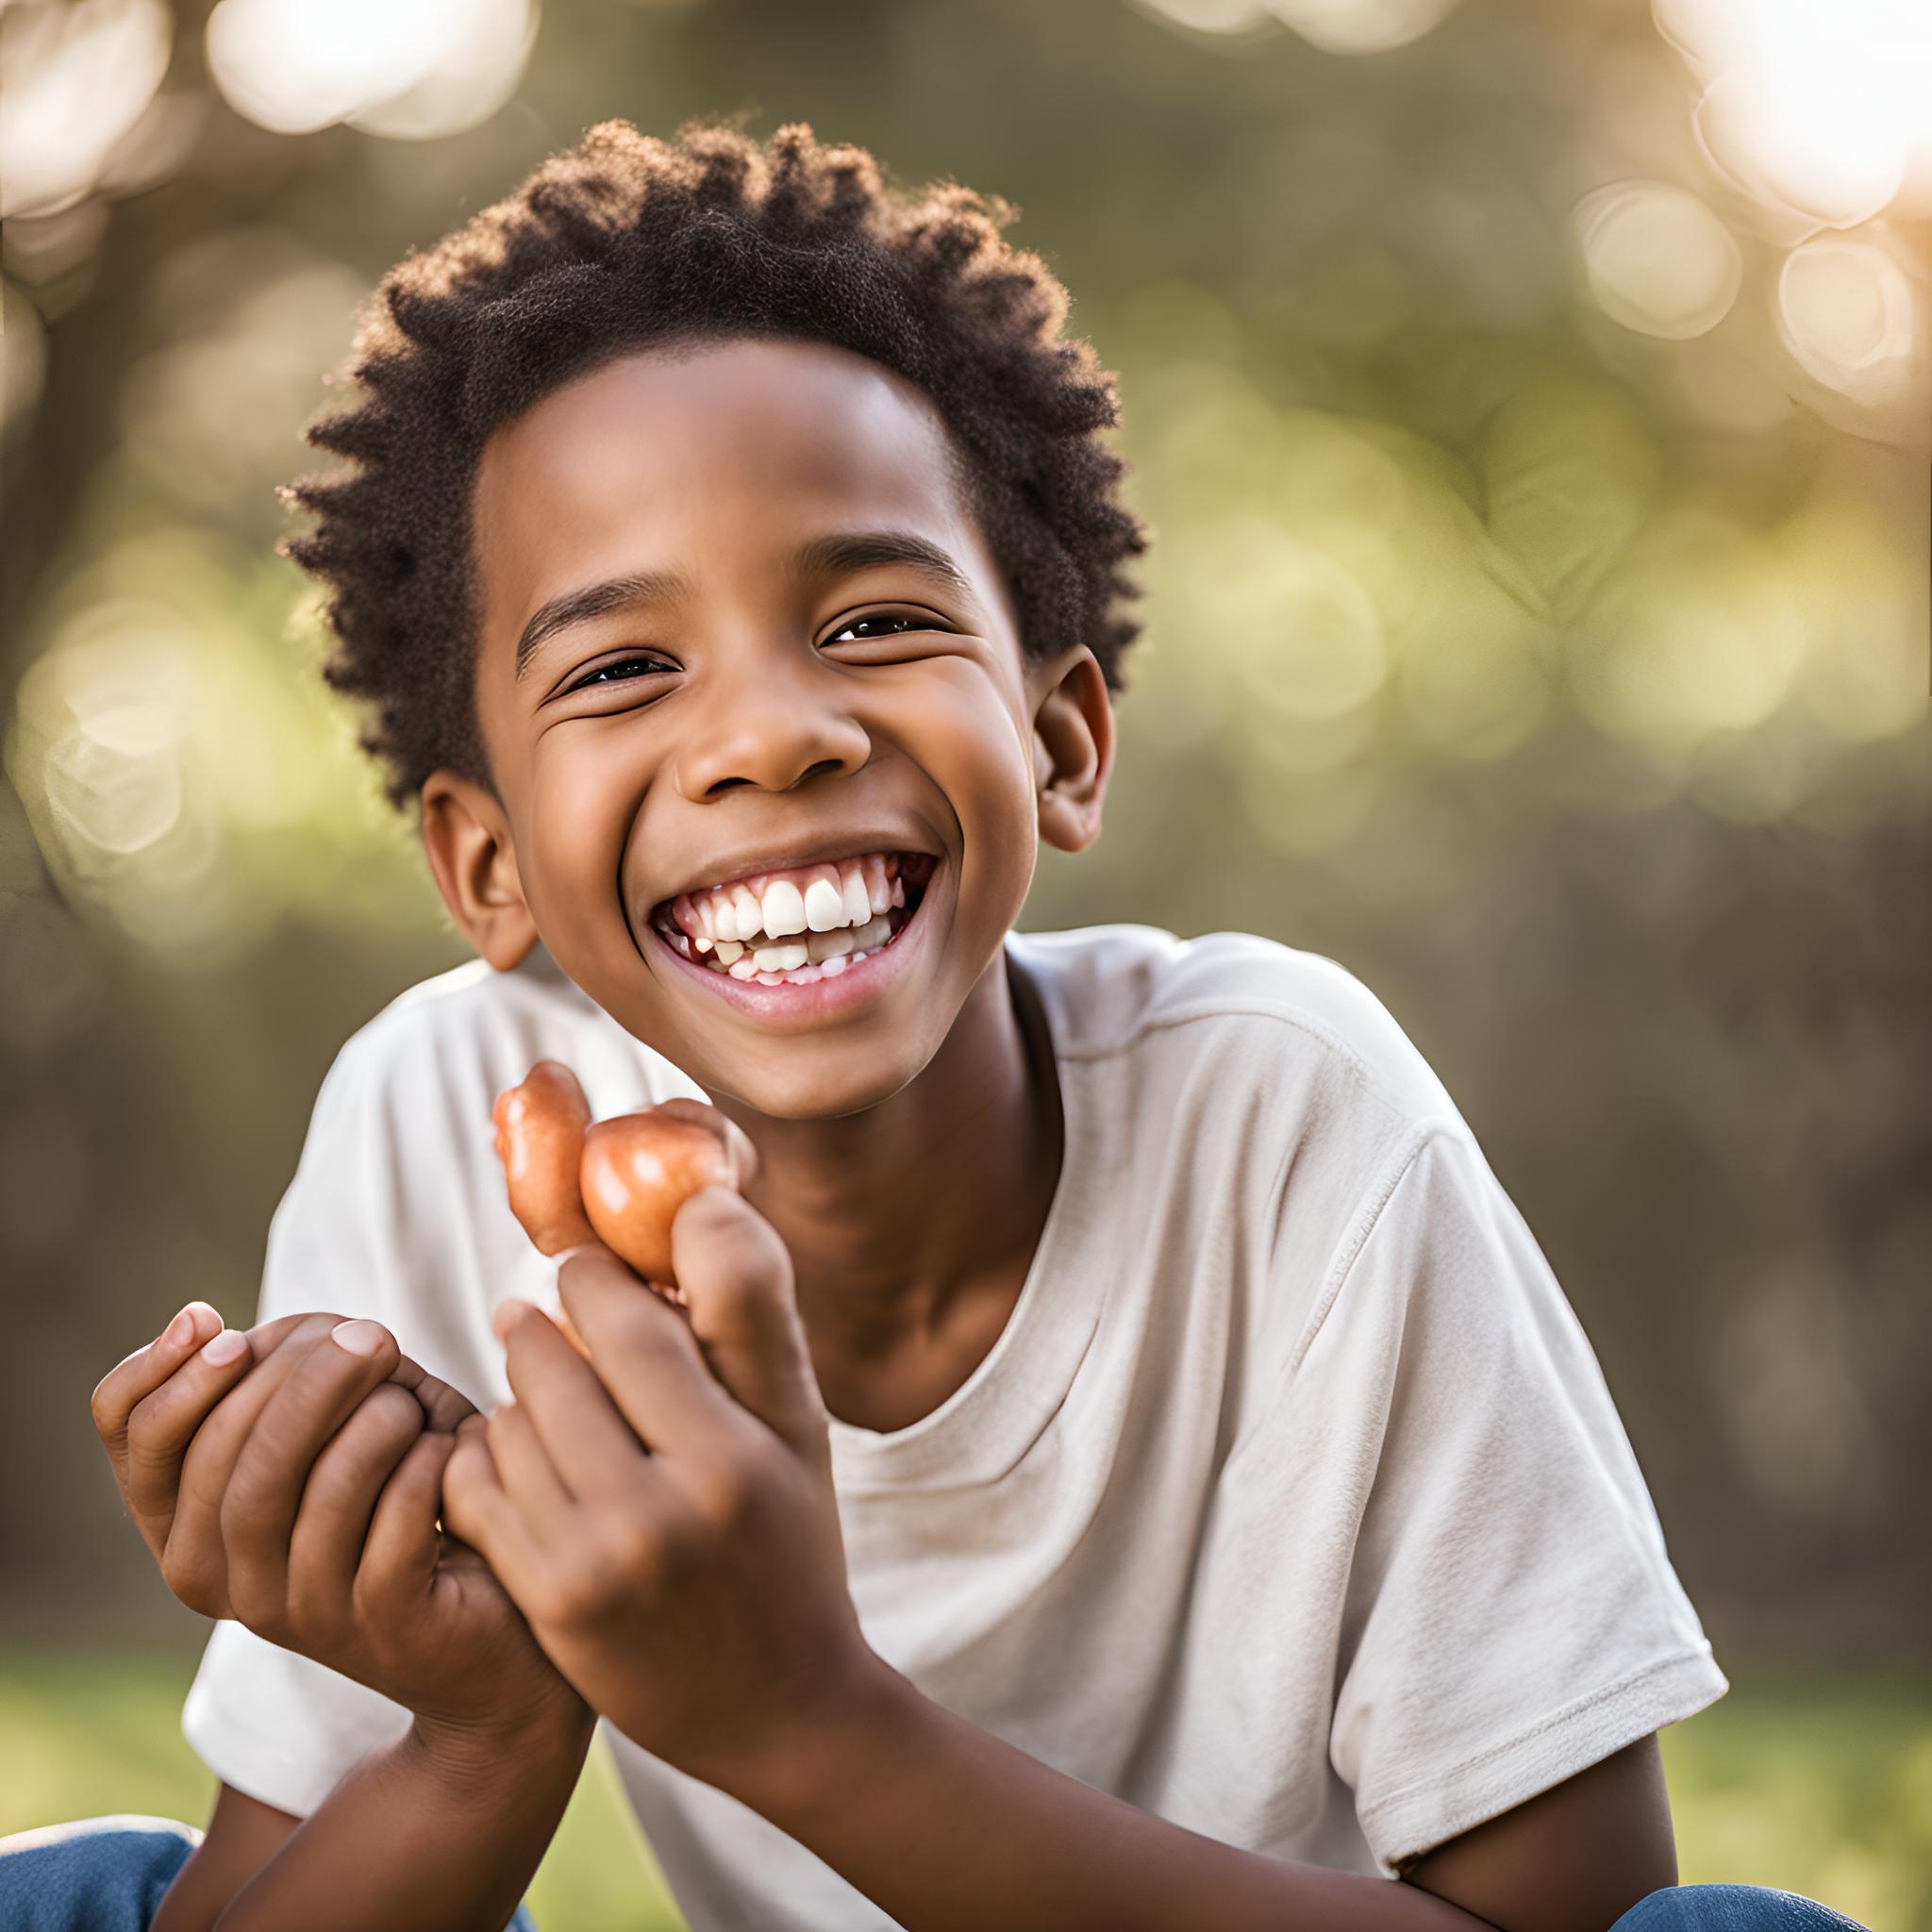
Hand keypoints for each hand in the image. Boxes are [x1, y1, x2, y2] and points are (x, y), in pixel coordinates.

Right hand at [91, 1304, 583, 1741]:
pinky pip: (390, 1522)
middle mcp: (227, 1582)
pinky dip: (422, 1465)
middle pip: (226, 1460)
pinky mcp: (383, 1622)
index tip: (227, 1326)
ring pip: (303, 1493)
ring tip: (411, 1398)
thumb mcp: (326, 1424)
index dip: (167, 1375)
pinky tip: (448, 1445)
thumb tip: (205, 1325)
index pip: (138, 1443)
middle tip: (371, 1336)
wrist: (489, 1617)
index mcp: (190, 1530)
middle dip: (300, 1379)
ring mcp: (300, 1613)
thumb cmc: (399, 1490)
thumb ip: (268, 1379)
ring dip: (367, 1422)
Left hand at [442, 1189, 888, 1804]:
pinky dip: (485, 1462)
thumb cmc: (788, 1535)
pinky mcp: (550, 1606)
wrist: (778, 1705)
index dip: (592, 1279)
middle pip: (555, 1367)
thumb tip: (700, 1201)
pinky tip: (519, 1460)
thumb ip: (750, 1315)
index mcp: (735, 1455)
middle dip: (541, 1328)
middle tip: (538, 1317)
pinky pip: (479, 1493)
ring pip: (509, 1424)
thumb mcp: (796, 1426)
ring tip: (541, 1396)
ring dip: (515, 1396)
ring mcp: (599, 1565)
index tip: (585, 1270)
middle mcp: (664, 1512)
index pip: (629, 1323)